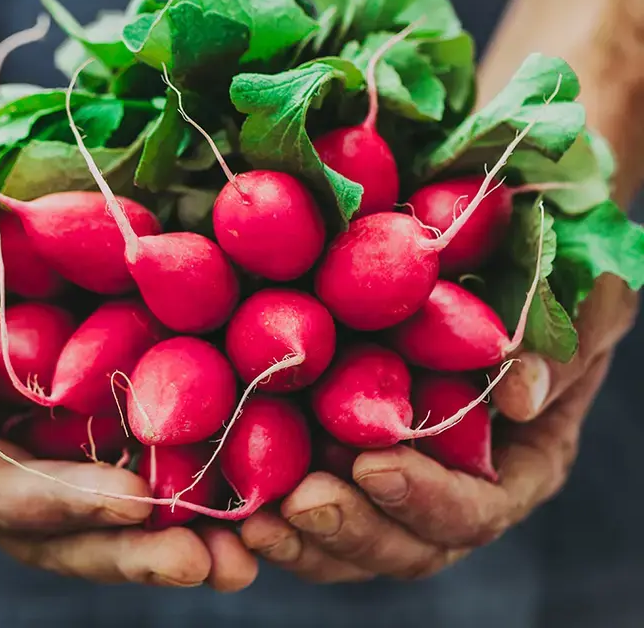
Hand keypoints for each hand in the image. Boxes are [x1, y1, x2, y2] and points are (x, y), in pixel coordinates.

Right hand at [0, 240, 256, 590]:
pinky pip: (127, 474)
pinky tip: (235, 497)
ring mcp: (40, 463)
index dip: (70, 504)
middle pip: (63, 534)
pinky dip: (179, 491)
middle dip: (137, 554)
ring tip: (245, 556)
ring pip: (104, 521)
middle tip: (215, 565)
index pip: (2, 495)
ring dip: (173, 541)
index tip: (140, 506)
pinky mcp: (78, 438)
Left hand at [241, 274, 636, 581]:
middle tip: (300, 504)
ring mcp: (402, 482)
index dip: (425, 498)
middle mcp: (457, 489)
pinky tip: (239, 498)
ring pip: (355, 540)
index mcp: (518, 466)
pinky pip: (317, 506)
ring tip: (256, 519)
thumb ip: (563, 346)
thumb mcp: (581, 303)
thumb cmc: (551, 288)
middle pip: (408, 543)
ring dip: (306, 537)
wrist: (499, 276)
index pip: (476, 508)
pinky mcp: (348, 459)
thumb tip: (519, 396)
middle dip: (353, 528)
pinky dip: (281, 511)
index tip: (372, 465)